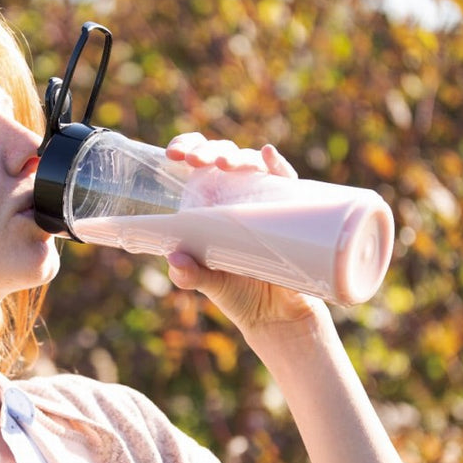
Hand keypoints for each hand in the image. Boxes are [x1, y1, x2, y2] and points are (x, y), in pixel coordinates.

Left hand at [162, 132, 327, 333]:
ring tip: (225, 164)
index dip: (185, 148)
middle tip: (196, 161)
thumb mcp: (207, 283)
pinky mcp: (288, 208)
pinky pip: (284, 180)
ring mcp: (261, 198)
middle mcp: (233, 194)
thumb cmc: (236, 292)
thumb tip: (175, 260)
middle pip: (220, 156)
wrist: (276, 314)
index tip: (174, 155)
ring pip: (249, 163)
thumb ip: (189, 275)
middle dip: (207, 150)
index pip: (195, 163)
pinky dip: (276, 164)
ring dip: (237, 156)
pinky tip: (267, 155)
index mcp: (206, 203)